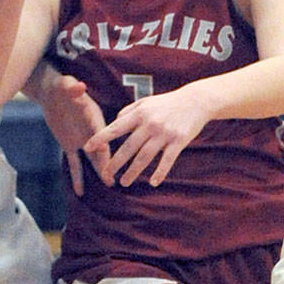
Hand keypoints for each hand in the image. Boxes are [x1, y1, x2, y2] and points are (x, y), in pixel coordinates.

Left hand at [31, 67, 106, 192]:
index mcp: (93, 118)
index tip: (107, 155)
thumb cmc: (63, 86)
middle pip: (100, 149)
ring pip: (92, 159)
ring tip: (110, 184)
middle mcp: (91, 131)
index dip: (103, 144)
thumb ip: (73, 88)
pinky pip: (74, 164)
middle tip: (114, 177)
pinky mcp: (70, 145)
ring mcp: (82, 140)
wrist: (55, 92)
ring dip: (99, 171)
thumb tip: (80, 86)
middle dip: (106, 163)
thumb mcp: (67, 85)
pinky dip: (77, 177)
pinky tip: (80, 192)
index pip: (101, 133)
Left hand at [85, 85, 209, 187]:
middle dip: (115, 162)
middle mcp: (150, 124)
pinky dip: (160, 172)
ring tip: (124, 182)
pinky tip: (154, 183)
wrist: (196, 101)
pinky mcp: (179, 141)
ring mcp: (165, 133)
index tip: (88, 147)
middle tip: (105, 175)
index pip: (116, 128)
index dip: (101, 138)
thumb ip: (129, 111)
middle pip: (128, 147)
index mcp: (140, 114)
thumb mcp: (146, 102)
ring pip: (145, 157)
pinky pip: (167, 160)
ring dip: (133, 172)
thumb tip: (114, 122)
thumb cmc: (168, 102)